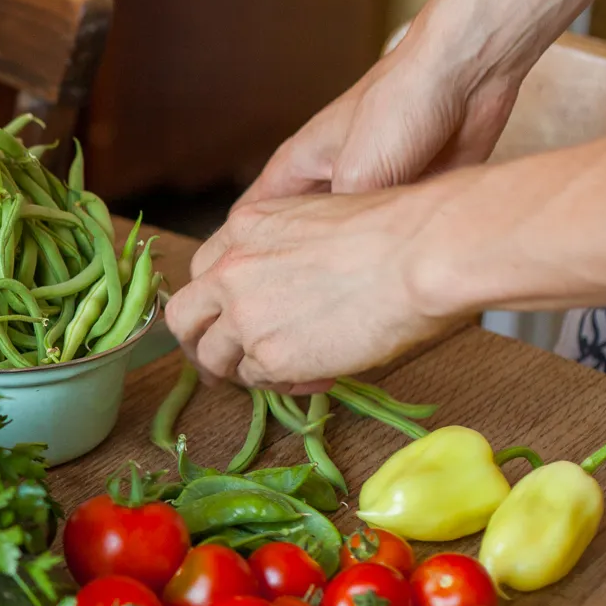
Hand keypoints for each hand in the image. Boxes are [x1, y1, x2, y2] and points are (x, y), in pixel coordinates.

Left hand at [167, 185, 460, 388]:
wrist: (421, 254)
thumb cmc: (397, 230)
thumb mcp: (320, 221)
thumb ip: (286, 252)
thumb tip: (291, 289)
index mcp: (245, 226)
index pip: (203, 267)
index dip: (213, 297)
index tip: (225, 315)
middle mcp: (231, 270)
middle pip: (185, 316)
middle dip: (197, 341)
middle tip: (217, 362)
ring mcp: (244, 316)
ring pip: (214, 357)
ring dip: (237, 370)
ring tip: (273, 376)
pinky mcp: (269, 356)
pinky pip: (258, 380)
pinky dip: (280, 384)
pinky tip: (314, 378)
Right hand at [193, 34, 523, 287]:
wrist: (465, 77)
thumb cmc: (398, 107)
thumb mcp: (357, 172)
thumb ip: (337, 225)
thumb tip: (329, 274)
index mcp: (295, 169)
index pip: (245, 225)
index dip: (235, 263)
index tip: (232, 300)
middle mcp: (324, 184)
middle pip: (288, 244)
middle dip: (283, 281)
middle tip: (278, 322)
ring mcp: (364, 194)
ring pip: (336, 249)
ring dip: (334, 277)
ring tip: (325, 318)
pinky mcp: (402, 200)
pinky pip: (379, 245)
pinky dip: (377, 268)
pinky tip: (376, 296)